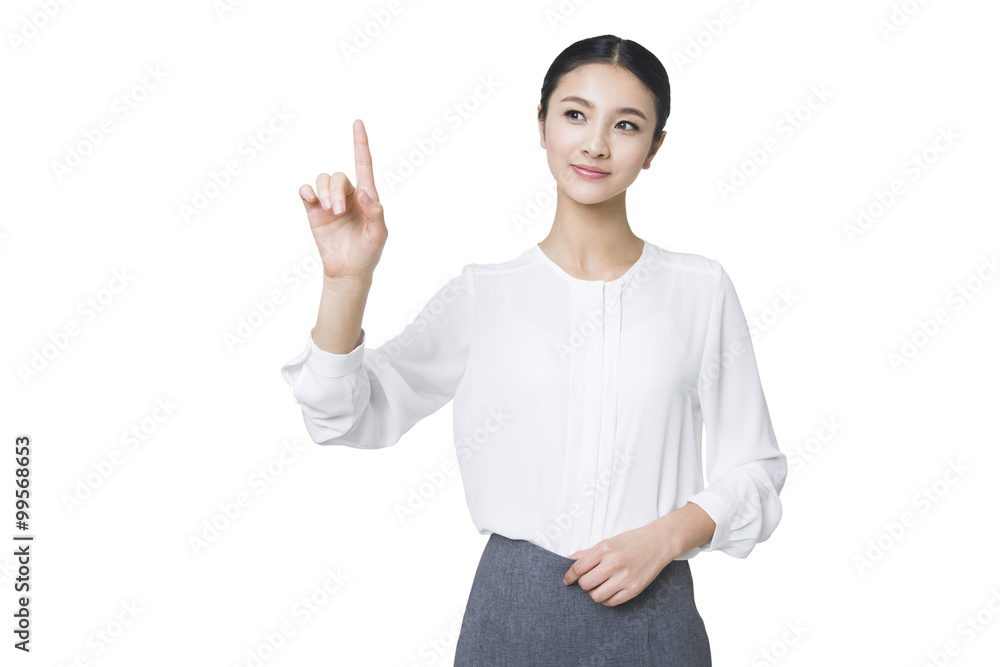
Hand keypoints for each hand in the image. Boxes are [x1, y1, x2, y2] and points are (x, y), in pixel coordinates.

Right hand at [298, 119, 387, 280]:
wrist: (348, 271)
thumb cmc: (368, 253)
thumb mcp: (379, 235)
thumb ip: (376, 214)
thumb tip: (366, 194)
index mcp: (367, 197)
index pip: (364, 165)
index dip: (360, 144)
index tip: (358, 123)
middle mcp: (348, 195)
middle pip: (337, 176)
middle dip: (335, 190)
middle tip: (337, 212)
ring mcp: (330, 202)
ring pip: (322, 180)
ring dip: (324, 192)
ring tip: (329, 211)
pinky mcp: (314, 211)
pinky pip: (306, 191)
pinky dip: (307, 191)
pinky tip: (311, 199)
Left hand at [562, 525, 673, 606]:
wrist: (658, 543)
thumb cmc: (631, 541)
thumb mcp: (607, 542)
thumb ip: (587, 553)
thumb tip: (568, 561)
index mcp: (604, 549)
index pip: (578, 568)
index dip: (569, 576)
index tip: (567, 580)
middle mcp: (613, 563)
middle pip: (585, 584)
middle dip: (584, 584)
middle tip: (589, 579)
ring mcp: (624, 578)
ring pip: (596, 596)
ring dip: (594, 592)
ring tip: (600, 585)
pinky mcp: (634, 589)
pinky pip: (611, 602)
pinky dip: (606, 599)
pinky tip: (609, 591)